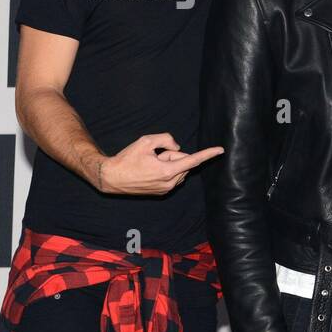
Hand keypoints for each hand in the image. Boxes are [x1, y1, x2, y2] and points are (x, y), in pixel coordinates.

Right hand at [97, 133, 222, 194]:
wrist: (111, 177)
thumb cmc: (127, 158)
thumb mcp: (146, 141)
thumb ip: (166, 139)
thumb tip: (177, 147)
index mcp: (167, 171)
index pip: (193, 160)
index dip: (208, 154)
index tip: (221, 150)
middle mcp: (170, 183)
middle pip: (183, 162)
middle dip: (173, 155)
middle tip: (154, 156)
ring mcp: (166, 189)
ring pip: (178, 170)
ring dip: (169, 164)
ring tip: (149, 165)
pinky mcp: (161, 192)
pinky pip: (172, 177)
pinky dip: (165, 171)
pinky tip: (149, 171)